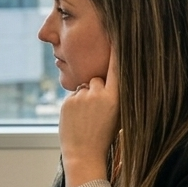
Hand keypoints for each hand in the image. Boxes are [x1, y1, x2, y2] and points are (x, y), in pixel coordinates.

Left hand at [58, 48, 118, 186]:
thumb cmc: (105, 136)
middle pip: (98, 79)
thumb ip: (114, 95)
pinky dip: (76, 103)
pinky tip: (79, 119)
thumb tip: (108, 78)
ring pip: (85, 87)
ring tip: (88, 118)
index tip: (118, 31)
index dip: (117, 48)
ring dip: (86, 97)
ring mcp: (82, 97)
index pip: (117, 67)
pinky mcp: (68, 101)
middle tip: (98, 112)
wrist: (84, 155)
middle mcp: (99, 94)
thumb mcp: (118, 115)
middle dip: (97, 90)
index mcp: (116, 98)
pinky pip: (74, 95)